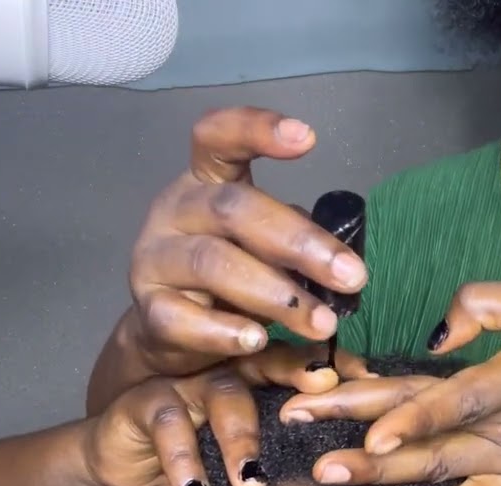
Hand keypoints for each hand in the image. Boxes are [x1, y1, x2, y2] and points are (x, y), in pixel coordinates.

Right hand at [85, 342, 372, 485]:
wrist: (124, 458)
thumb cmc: (203, 452)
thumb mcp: (251, 449)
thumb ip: (295, 443)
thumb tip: (359, 461)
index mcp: (259, 371)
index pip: (303, 361)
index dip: (335, 367)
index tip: (369, 379)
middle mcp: (227, 366)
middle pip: (267, 363)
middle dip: (297, 376)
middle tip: (322, 396)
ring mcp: (188, 381)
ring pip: (223, 398)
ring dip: (240, 441)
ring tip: (252, 482)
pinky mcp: (147, 402)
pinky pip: (169, 428)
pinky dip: (184, 465)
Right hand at [127, 106, 368, 378]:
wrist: (171, 333)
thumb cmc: (230, 278)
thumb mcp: (262, 248)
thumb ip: (293, 244)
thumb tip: (344, 261)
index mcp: (205, 182)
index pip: (218, 138)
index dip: (256, 129)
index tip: (308, 137)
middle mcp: (176, 210)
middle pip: (234, 209)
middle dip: (300, 242)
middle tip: (352, 277)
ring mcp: (155, 258)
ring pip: (213, 264)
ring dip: (275, 295)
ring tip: (322, 323)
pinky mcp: (148, 309)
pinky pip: (181, 318)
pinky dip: (223, 331)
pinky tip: (257, 340)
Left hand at [279, 282, 500, 485]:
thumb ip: (488, 302)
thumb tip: (435, 333)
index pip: (461, 399)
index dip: (416, 416)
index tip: (369, 431)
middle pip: (432, 435)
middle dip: (366, 437)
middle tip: (303, 433)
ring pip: (440, 469)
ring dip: (382, 474)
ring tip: (326, 472)